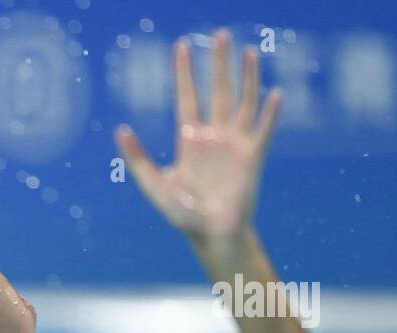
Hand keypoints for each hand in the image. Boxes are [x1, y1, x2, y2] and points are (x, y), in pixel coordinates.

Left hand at [115, 31, 281, 241]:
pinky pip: (264, 130)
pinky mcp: (253, 157)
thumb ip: (138, 159)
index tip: (181, 46)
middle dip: (218, 64)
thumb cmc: (182, 213)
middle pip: (218, 91)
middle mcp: (214, 136)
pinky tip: (276, 93)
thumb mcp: (154, 184)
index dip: (184, 72)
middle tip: (220, 33)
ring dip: (247, 77)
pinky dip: (270, 113)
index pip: (187, 97)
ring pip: (243, 102)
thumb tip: (121, 130)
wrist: (211, 234)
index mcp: (190, 139)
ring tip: (249, 51)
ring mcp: (235, 144)